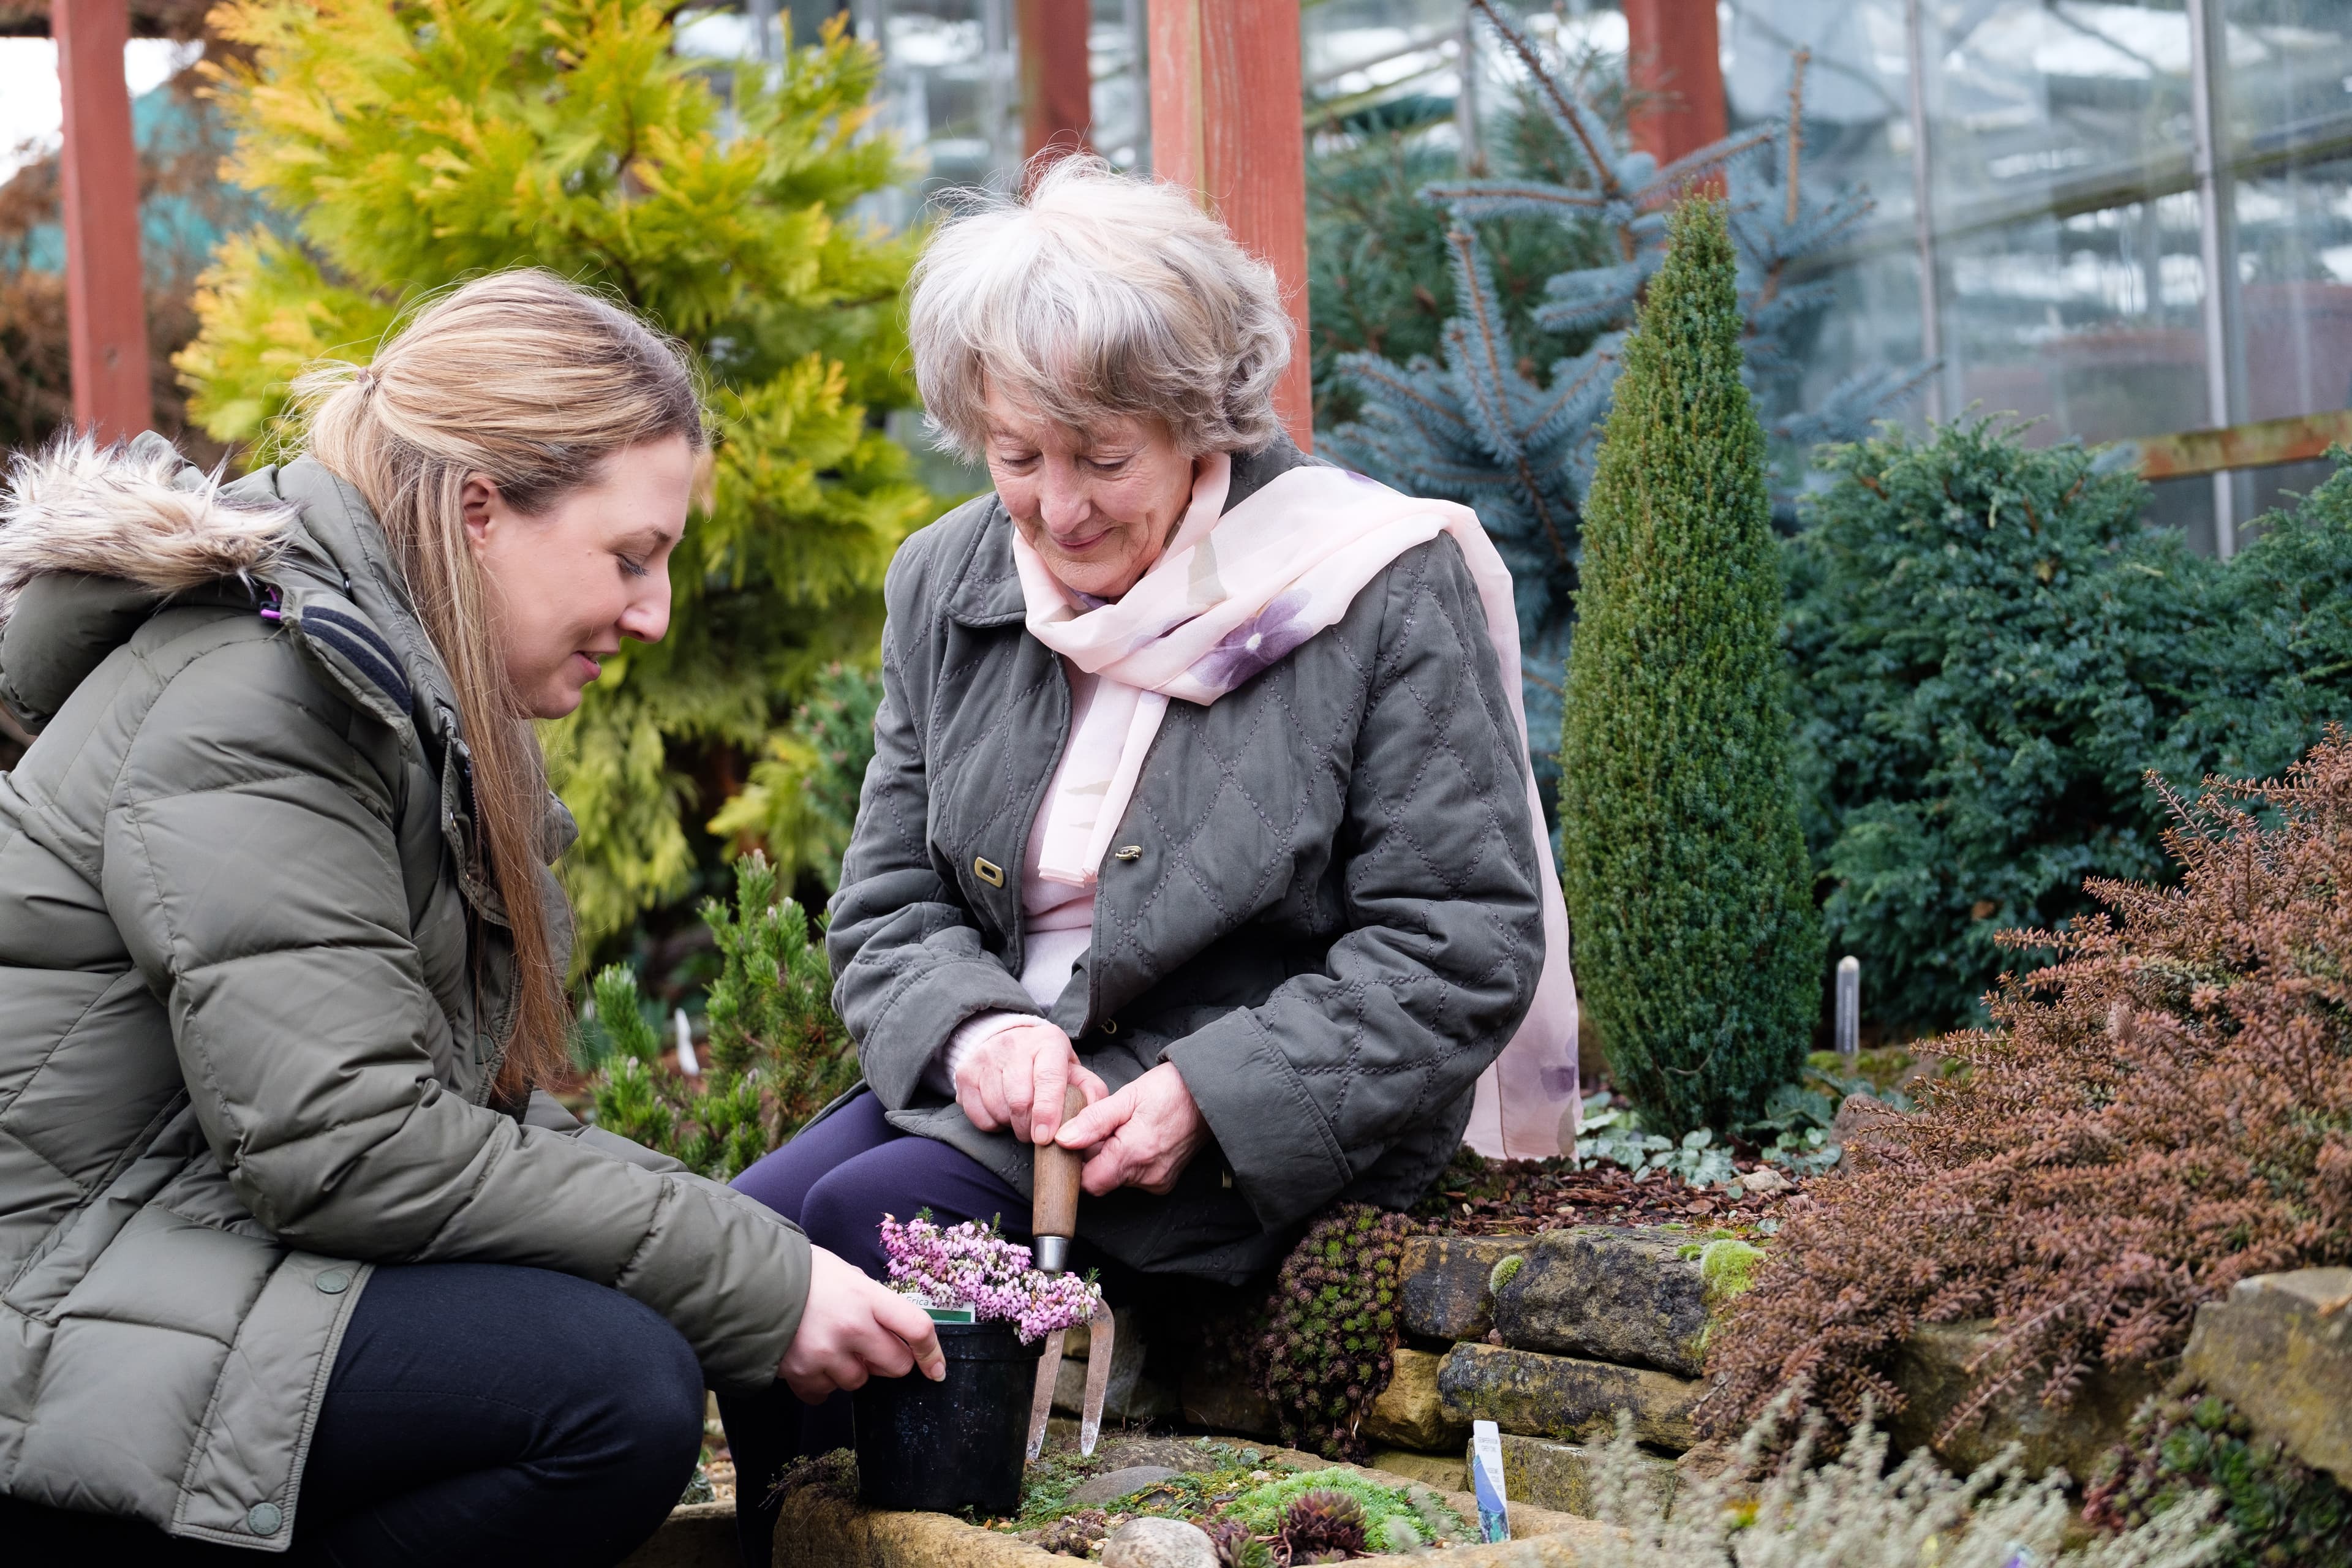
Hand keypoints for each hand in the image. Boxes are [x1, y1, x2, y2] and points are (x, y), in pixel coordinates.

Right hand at [777, 1246, 945, 1402]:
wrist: (749, 1281)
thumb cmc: (802, 1273)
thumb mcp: (845, 1274)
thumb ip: (871, 1300)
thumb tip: (891, 1326)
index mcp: (867, 1297)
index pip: (917, 1328)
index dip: (932, 1352)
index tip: (936, 1369)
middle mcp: (852, 1328)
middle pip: (896, 1365)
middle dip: (890, 1361)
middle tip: (871, 1347)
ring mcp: (826, 1354)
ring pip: (859, 1382)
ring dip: (851, 1370)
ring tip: (828, 1344)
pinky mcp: (801, 1374)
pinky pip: (825, 1393)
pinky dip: (821, 1382)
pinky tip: (809, 1358)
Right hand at [955, 1022, 1108, 1144]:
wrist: (1005, 1038)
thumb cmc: (1046, 1063)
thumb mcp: (1073, 1069)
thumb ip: (1090, 1092)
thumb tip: (1096, 1120)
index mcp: (1047, 1042)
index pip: (1048, 1079)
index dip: (1048, 1112)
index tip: (1046, 1138)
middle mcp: (1014, 1045)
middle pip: (1020, 1100)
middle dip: (1030, 1127)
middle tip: (1038, 1134)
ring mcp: (985, 1057)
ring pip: (998, 1109)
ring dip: (1012, 1126)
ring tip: (1021, 1119)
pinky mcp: (965, 1073)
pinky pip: (979, 1115)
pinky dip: (993, 1124)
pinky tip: (1003, 1114)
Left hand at [1055, 1061, 1209, 1195]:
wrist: (1210, 1094)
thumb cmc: (1169, 1090)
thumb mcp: (1127, 1097)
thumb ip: (1093, 1121)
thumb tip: (1063, 1139)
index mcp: (1132, 1155)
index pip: (1088, 1182)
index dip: (1076, 1165)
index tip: (1077, 1144)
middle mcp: (1146, 1176)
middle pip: (1102, 1180)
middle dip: (1096, 1158)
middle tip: (1105, 1128)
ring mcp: (1158, 1181)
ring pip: (1119, 1178)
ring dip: (1114, 1158)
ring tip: (1125, 1129)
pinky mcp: (1166, 1181)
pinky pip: (1137, 1177)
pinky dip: (1131, 1161)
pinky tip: (1140, 1138)